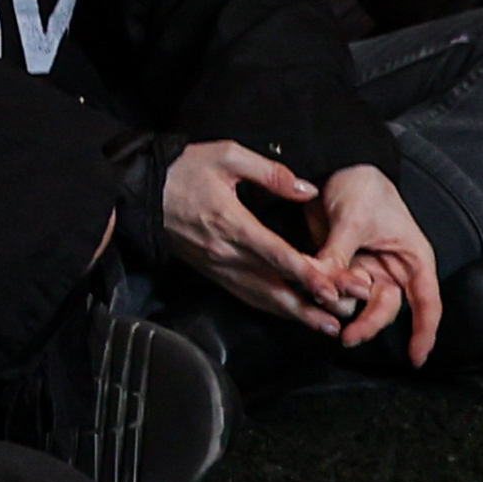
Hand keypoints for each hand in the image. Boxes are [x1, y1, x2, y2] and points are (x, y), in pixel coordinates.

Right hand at [163, 139, 360, 332]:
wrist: (142, 190)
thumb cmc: (182, 170)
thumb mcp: (226, 155)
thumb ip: (271, 173)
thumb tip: (307, 190)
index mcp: (231, 223)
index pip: (276, 255)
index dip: (306, 274)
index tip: (331, 289)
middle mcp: (225, 253)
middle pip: (274, 286)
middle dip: (310, 306)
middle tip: (340, 320)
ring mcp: (217, 267)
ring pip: (261, 298)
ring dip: (294, 314)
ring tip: (324, 326)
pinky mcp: (212, 272)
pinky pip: (246, 296)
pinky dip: (272, 308)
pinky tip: (290, 313)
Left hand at [310, 162, 442, 362]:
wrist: (337, 166)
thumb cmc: (362, 186)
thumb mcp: (354, 220)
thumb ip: (339, 254)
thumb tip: (322, 285)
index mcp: (413, 258)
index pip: (427, 303)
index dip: (425, 333)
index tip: (417, 359)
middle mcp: (393, 270)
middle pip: (385, 309)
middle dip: (367, 325)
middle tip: (347, 338)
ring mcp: (367, 270)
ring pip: (359, 304)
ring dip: (342, 304)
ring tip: (324, 296)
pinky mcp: (343, 267)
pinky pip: (336, 289)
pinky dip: (325, 291)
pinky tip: (314, 292)